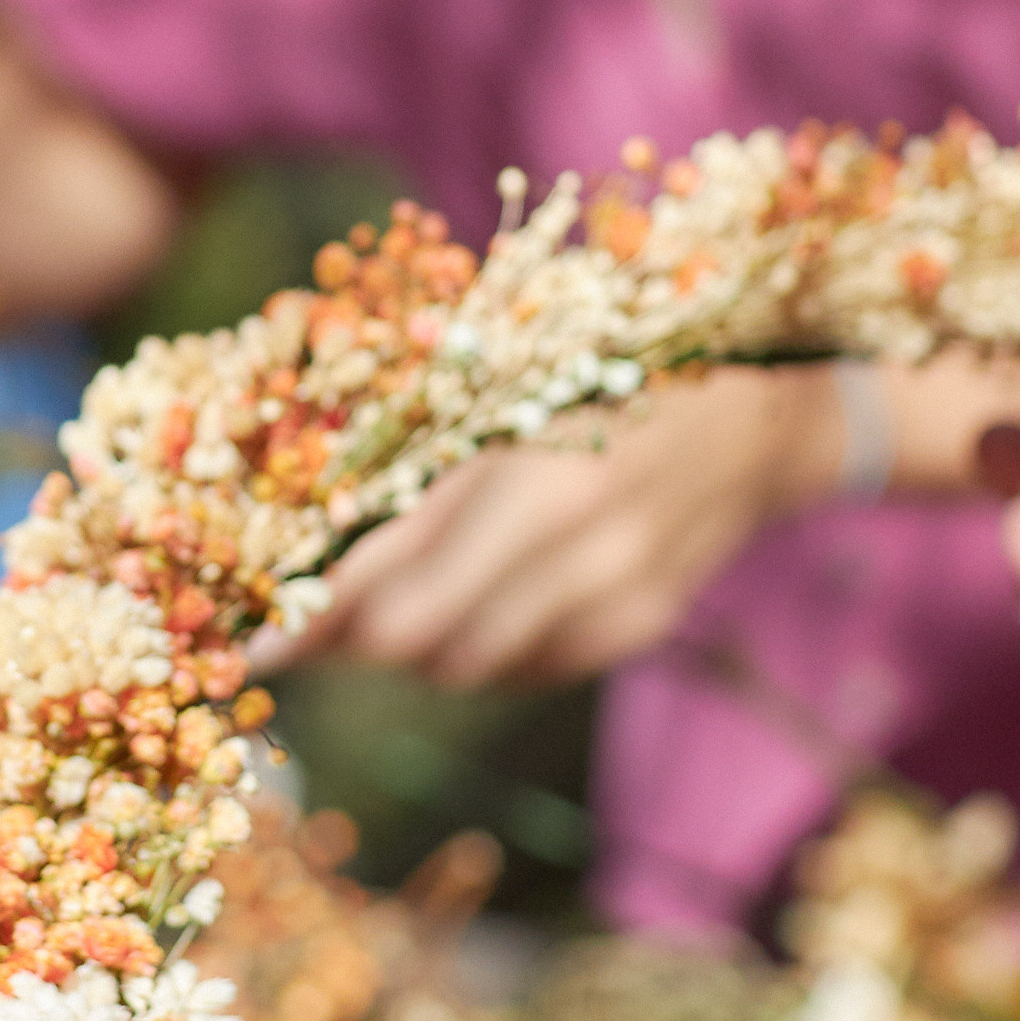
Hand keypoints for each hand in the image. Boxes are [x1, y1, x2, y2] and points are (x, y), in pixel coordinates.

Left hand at [285, 367, 842, 690]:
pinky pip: (529, 666)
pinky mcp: (641, 624)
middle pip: (423, 637)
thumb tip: (314, 510)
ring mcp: (616, 592)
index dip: (315, 614)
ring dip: (417, 645)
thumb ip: (417, 434)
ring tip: (394, 601)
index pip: (393, 566)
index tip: (257, 642)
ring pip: (472, 664)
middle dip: (355, 638)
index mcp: (529, 459)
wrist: (762, 403)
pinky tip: (483, 596)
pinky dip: (486, 646)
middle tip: (310, 625)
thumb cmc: (612, 354)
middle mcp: (576, 539)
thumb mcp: (512, 366)